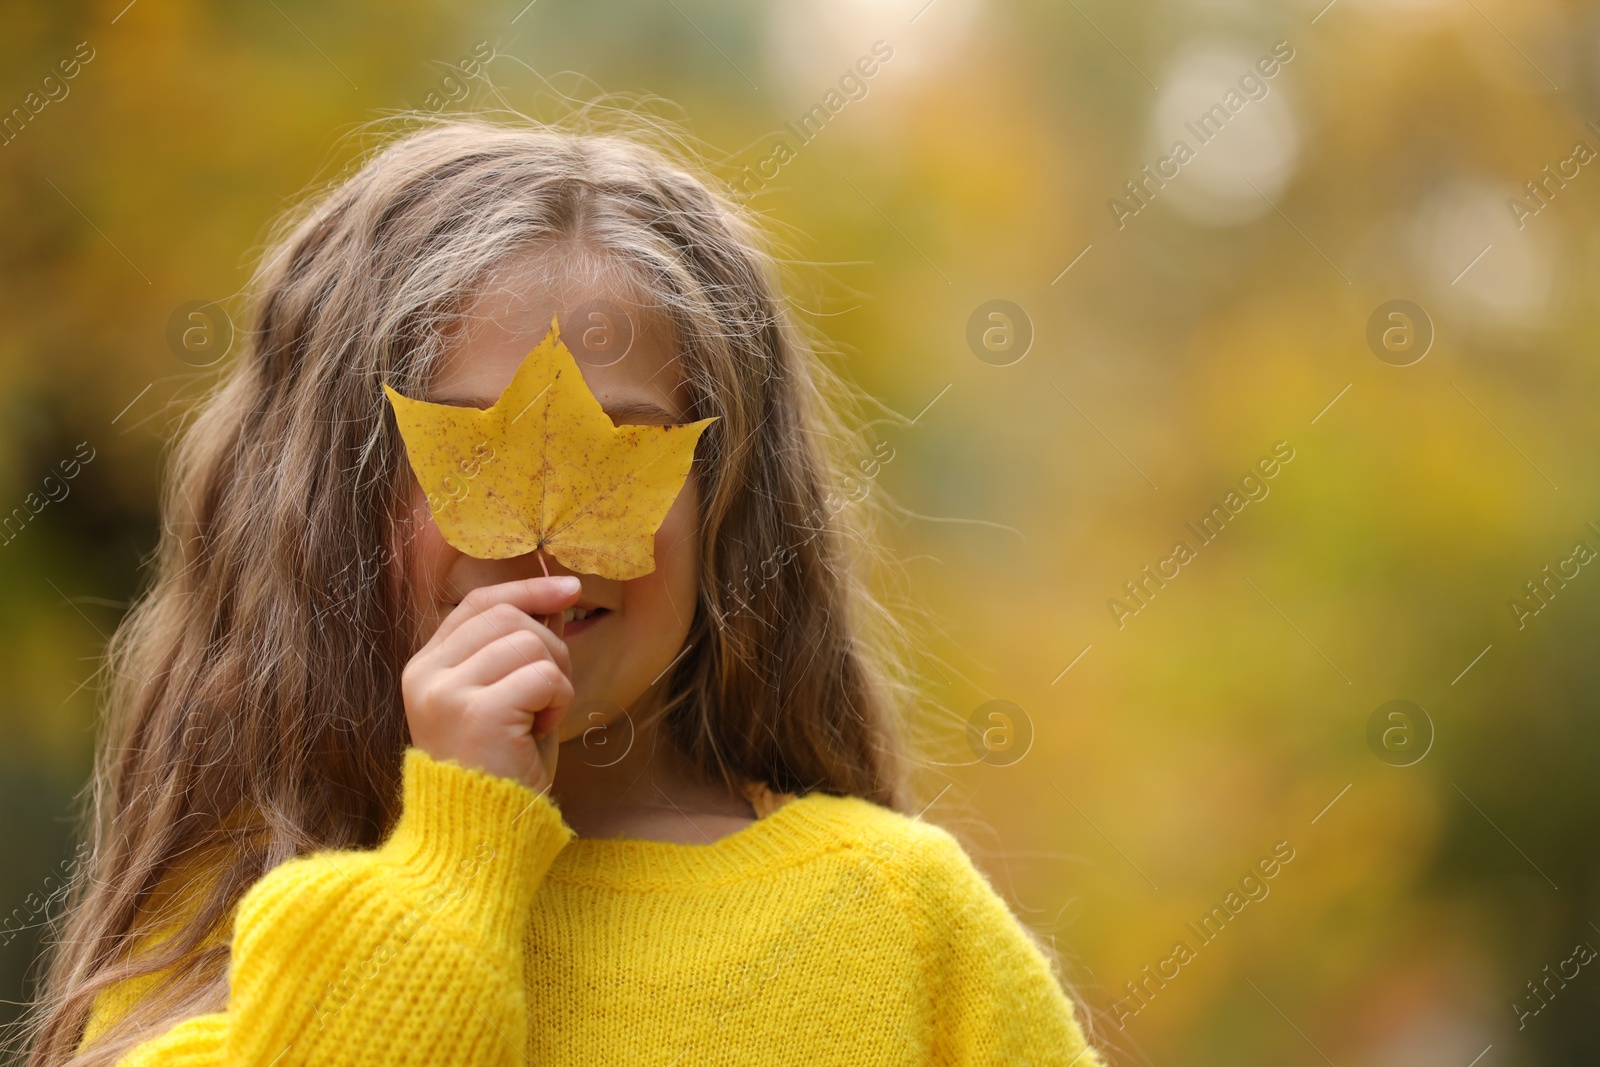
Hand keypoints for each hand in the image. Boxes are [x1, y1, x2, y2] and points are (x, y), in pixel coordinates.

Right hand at [402, 576, 578, 792]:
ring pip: (529, 641)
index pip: (479, 603)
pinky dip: (558, 700)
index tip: (571, 589)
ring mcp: (446, 693)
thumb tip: (555, 596)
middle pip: (508, 616)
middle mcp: (426, 675)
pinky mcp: (476, 713)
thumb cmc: (504, 771)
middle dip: (549, 647)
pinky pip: (542, 675)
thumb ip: (524, 648)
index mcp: (426, 668)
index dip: (527, 589)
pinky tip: (541, 730)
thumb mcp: (513, 698)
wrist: (485, 836)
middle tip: (549, 695)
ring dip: (556, 679)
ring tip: (540, 718)